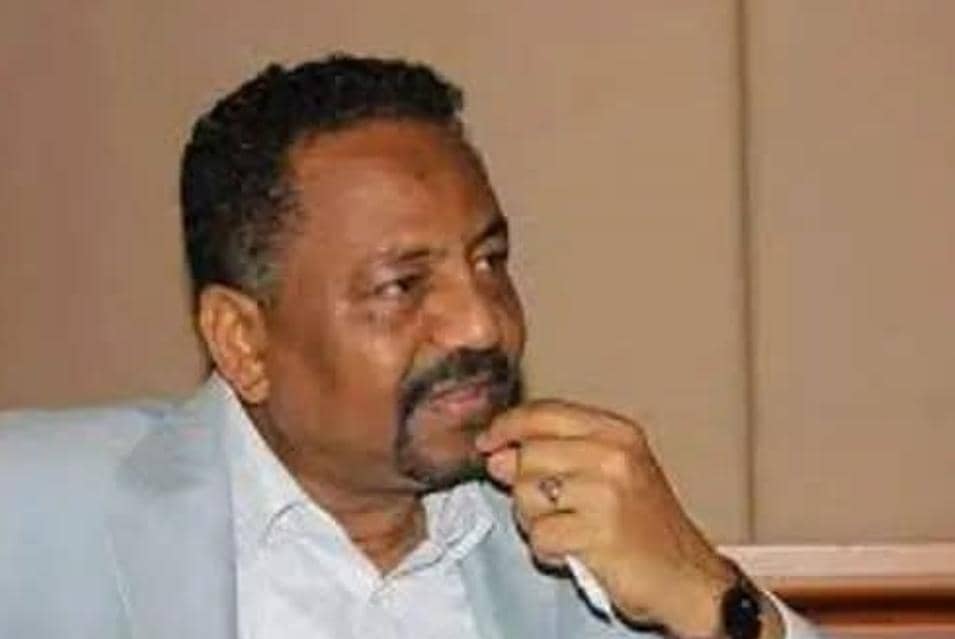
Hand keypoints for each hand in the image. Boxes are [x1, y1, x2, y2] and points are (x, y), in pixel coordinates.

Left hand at [476, 399, 739, 635]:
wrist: (688, 577)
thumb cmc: (645, 526)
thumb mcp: (608, 474)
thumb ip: (553, 455)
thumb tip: (498, 455)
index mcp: (617, 431)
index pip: (543, 413)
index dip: (507, 426)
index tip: (488, 441)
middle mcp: (613, 455)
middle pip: (527, 456)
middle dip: (525, 488)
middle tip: (554, 510)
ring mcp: (607, 492)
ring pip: (526, 496)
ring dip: (536, 521)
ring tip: (570, 530)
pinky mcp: (598, 532)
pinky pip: (539, 536)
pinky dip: (549, 550)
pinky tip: (575, 550)